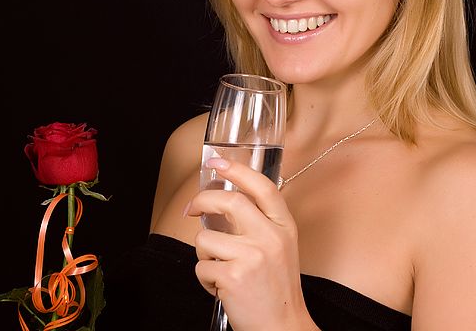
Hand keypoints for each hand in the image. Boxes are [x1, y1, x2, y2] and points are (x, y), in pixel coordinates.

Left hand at [185, 158, 315, 330]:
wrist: (283, 328)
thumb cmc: (277, 288)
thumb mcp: (280, 247)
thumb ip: (260, 223)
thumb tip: (222, 202)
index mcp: (284, 226)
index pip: (262, 187)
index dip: (237, 170)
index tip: (217, 162)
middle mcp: (271, 236)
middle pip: (229, 202)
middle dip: (202, 201)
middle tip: (191, 209)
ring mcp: (252, 255)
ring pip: (206, 239)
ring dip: (205, 256)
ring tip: (221, 271)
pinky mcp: (233, 276)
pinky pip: (201, 266)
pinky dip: (205, 279)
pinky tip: (222, 288)